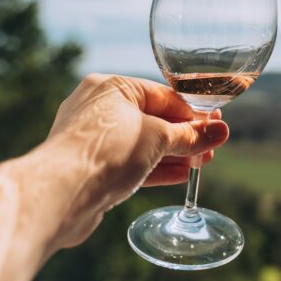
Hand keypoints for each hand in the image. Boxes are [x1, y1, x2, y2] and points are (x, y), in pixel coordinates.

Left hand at [38, 74, 228, 248]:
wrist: (59, 193)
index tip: (215, 127)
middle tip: (211, 149)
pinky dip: (155, 168)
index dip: (193, 113)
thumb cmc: (106, 151)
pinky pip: (130, 163)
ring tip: (201, 164)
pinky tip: (180, 175)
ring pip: (143, 144)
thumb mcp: (157, 138)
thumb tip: (222, 131)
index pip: (163, 95)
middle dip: (185, 137)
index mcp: (112, 87)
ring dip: (173, 154)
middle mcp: (99, 108)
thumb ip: (191, 136)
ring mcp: (93, 139)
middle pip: (154, 120)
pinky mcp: (91, 168)